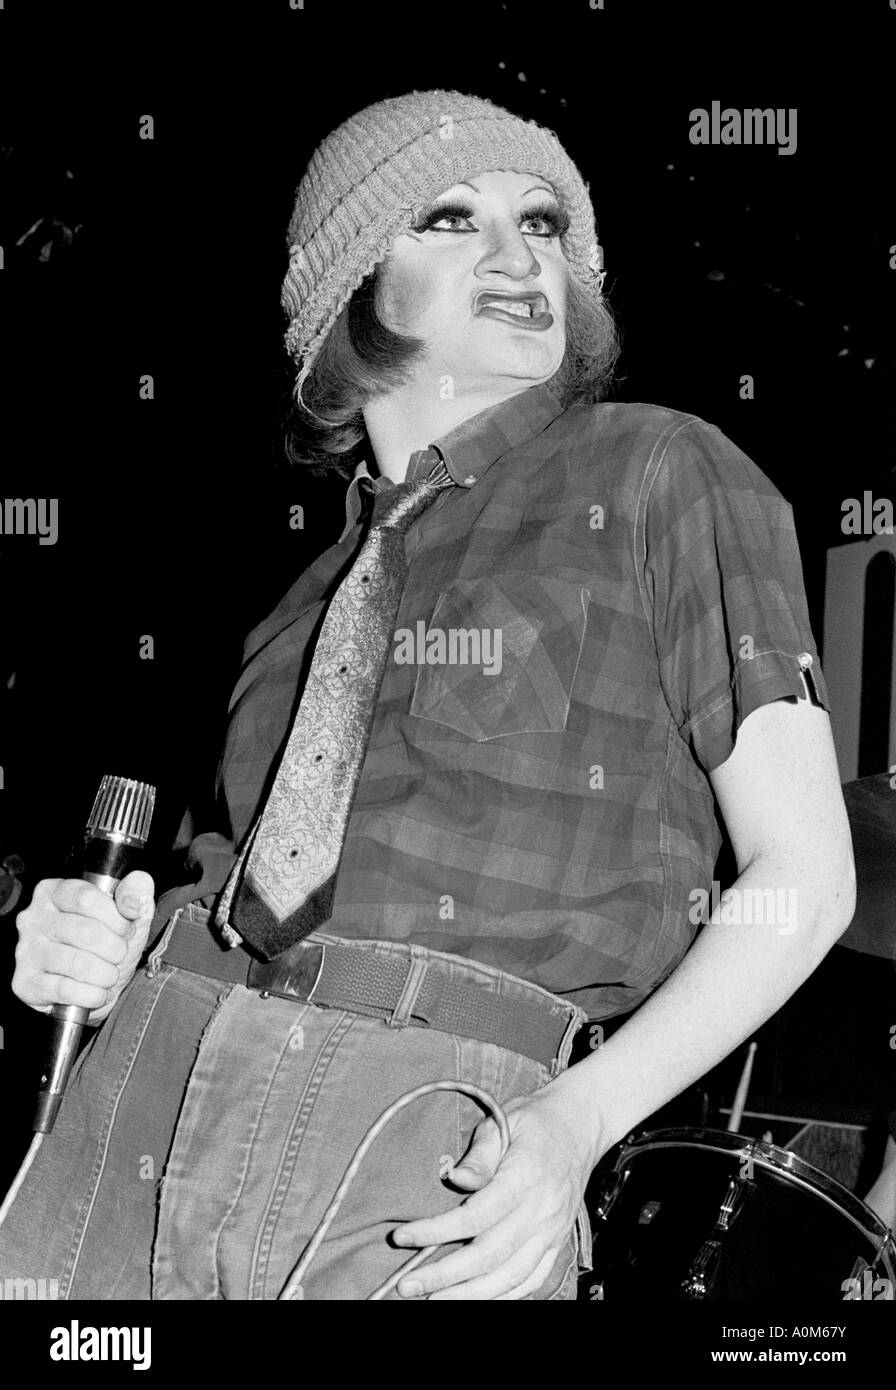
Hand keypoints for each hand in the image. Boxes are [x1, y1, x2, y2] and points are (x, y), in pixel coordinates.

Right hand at [12, 871, 155, 1024]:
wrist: (98, 984)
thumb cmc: (108, 942)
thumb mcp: (128, 913)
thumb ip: (136, 892)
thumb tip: (137, 890)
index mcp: (53, 892)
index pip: (87, 899)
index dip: (116, 918)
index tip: (126, 929)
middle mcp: (33, 918)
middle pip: (86, 932)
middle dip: (116, 949)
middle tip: (119, 955)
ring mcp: (26, 951)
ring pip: (78, 964)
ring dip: (106, 974)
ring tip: (110, 975)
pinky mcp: (26, 983)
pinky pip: (65, 990)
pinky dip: (92, 995)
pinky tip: (98, 992)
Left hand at [392, 1076, 596, 1299]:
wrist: (580, 1126)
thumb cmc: (535, 1121)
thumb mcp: (503, 1121)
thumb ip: (479, 1155)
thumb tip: (455, 1180)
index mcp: (525, 1177)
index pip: (476, 1215)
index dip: (436, 1231)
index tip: (402, 1237)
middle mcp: (541, 1211)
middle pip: (490, 1255)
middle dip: (445, 1275)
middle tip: (407, 1285)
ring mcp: (552, 1231)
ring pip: (511, 1276)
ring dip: (470, 1295)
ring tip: (435, 1299)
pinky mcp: (557, 1241)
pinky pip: (532, 1280)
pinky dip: (504, 1296)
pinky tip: (475, 1299)